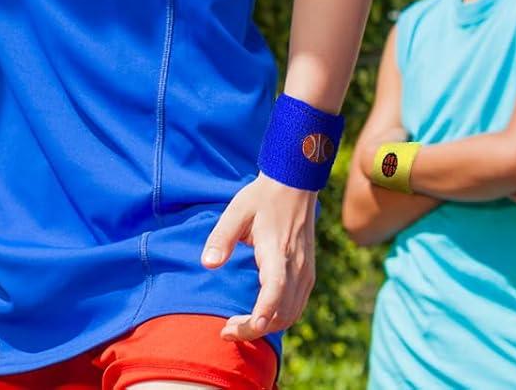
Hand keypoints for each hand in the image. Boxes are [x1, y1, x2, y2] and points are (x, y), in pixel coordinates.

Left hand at [202, 174, 316, 340]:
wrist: (294, 185)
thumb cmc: (261, 197)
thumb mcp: (236, 211)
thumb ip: (222, 237)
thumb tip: (207, 264)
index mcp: (279, 252)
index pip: (275, 291)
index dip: (261, 314)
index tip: (242, 328)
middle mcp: (297, 268)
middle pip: (282, 313)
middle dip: (254, 329)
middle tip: (226, 330)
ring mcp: (306, 273)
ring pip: (291, 315)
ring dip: (266, 327)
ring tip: (237, 326)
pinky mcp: (308, 275)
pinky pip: (296, 307)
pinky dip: (278, 318)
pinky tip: (258, 317)